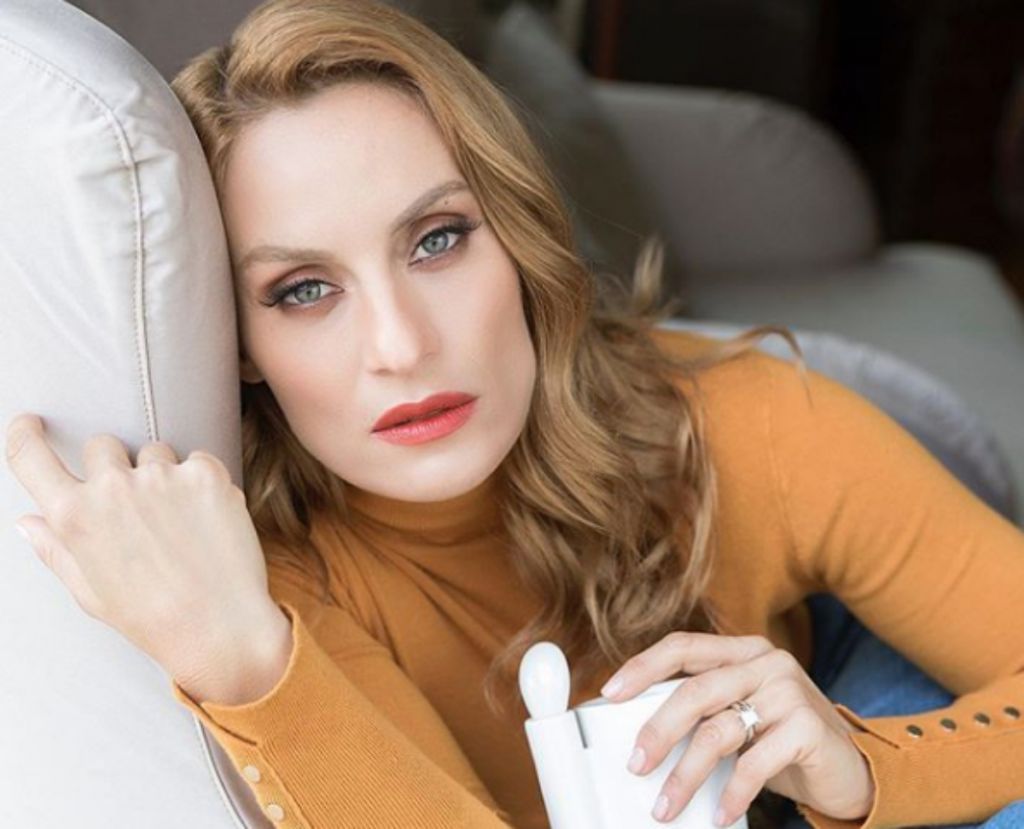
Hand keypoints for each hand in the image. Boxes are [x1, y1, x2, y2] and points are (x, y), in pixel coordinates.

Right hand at [4, 413, 289, 699]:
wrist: (219, 627)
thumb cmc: (150, 617)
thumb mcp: (90, 591)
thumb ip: (56, 550)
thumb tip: (27, 521)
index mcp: (73, 517)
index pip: (30, 456)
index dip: (24, 433)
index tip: (30, 422)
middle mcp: (113, 488)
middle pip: (102, 445)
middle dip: (115, 467)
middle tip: (139, 509)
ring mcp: (161, 477)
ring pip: (154, 451)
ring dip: (162, 474)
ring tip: (179, 523)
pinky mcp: (206, 473)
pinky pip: (197, 459)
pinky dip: (201, 481)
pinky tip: (207, 519)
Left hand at [600, 631, 874, 825]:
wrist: (850, 768)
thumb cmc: (780, 740)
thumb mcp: (741, 714)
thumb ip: (704, 709)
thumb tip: (641, 735)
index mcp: (742, 650)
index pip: (682, 646)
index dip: (642, 667)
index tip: (610, 693)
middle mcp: (765, 662)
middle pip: (694, 691)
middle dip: (657, 731)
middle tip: (635, 764)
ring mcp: (789, 691)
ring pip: (718, 731)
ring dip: (686, 775)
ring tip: (666, 805)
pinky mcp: (808, 727)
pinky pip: (754, 763)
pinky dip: (731, 793)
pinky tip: (718, 813)